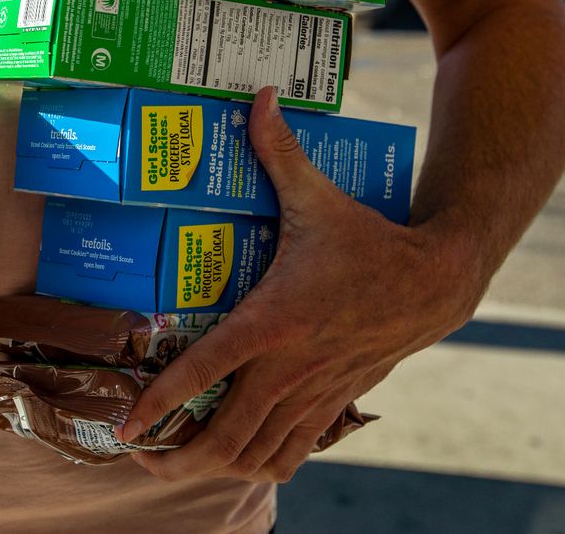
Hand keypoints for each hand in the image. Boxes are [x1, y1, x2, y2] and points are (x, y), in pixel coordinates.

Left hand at [118, 87, 478, 481]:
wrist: (438, 280)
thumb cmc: (369, 239)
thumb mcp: (318, 196)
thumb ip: (278, 151)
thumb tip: (258, 97)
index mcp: (273, 321)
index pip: (204, 371)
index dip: (161, 403)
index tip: (126, 427)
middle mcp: (289, 367)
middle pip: (225, 434)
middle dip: (177, 457)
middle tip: (142, 459)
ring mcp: (312, 392)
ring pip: (258, 454)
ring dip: (215, 468)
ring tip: (176, 465)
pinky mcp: (333, 402)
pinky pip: (293, 451)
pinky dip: (262, 464)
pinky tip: (238, 463)